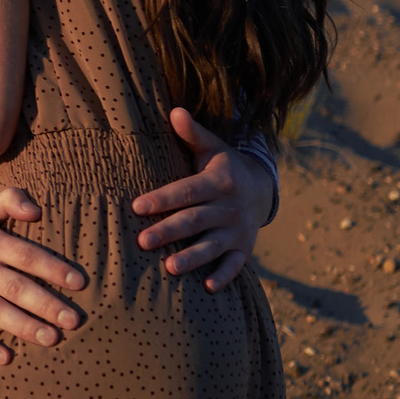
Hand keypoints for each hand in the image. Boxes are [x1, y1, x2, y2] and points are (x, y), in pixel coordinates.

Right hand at [0, 187, 81, 365]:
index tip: (79, 283)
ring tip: (52, 338)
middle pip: (14, 286)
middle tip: (73, 320)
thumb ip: (11, 200)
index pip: (25, 254)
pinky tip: (7, 358)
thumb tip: (38, 211)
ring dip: (23, 326)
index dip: (52, 268)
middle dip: (46, 304)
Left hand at [133, 109, 273, 288]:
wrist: (262, 188)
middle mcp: (229, 207)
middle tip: (142, 241)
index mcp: (217, 182)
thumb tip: (174, 110)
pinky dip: (224, 276)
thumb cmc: (224, 167)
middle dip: (169, 231)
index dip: (162, 199)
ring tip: (169, 269)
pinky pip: (236, 265)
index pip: (186, 191)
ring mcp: (238, 230)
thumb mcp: (212, 148)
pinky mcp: (245, 248)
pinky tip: (208, 288)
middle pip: (195, 221)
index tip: (137, 206)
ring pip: (213, 246)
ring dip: (192, 258)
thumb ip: (192, 133)